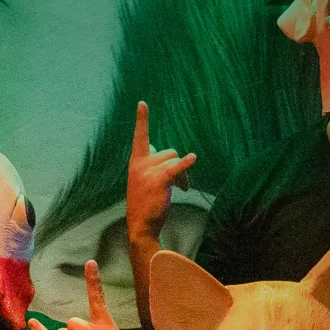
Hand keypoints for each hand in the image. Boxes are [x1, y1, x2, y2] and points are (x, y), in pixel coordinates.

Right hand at [126, 101, 196, 240]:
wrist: (140, 226)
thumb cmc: (145, 203)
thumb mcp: (144, 179)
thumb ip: (153, 164)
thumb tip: (174, 158)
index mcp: (136, 162)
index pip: (140, 137)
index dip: (142, 120)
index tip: (142, 103)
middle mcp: (140, 164)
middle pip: (169, 152)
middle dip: (178, 166)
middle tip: (179, 184)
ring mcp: (148, 172)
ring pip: (175, 162)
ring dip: (183, 176)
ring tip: (181, 189)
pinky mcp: (159, 182)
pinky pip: (175, 169)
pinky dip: (185, 164)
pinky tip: (193, 158)